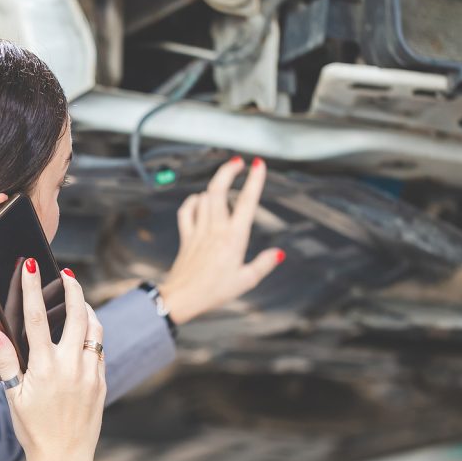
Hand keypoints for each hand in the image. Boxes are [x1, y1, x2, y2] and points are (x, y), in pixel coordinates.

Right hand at [0, 259, 104, 460]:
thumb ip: (6, 360)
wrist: (64, 460)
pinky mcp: (102, 383)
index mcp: (44, 367)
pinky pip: (100, 350)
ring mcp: (91, 374)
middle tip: (66, 273)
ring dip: (87, 310)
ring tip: (77, 299)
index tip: (31, 265)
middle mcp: (71, 367)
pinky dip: (93, 335)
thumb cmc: (33, 429)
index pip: (37, 317)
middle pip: (76, 314)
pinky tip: (84, 333)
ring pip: (95, 330)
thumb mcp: (13, 395)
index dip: (33, 288)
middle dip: (72, 289)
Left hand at [158, 156, 283, 324]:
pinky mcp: (186, 237)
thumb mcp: (246, 281)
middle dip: (228, 171)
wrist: (182, 298)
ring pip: (204, 197)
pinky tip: (198, 200)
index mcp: (234, 238)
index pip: (247, 202)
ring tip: (224, 181)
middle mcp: (215, 230)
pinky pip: (186, 211)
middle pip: (219, 190)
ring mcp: (198, 231)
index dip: (254, 180)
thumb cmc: (213, 292)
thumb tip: (279, 253)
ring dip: (214, 185)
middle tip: (238, 162)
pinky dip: (193, 201)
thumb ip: (264, 264)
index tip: (259, 165)